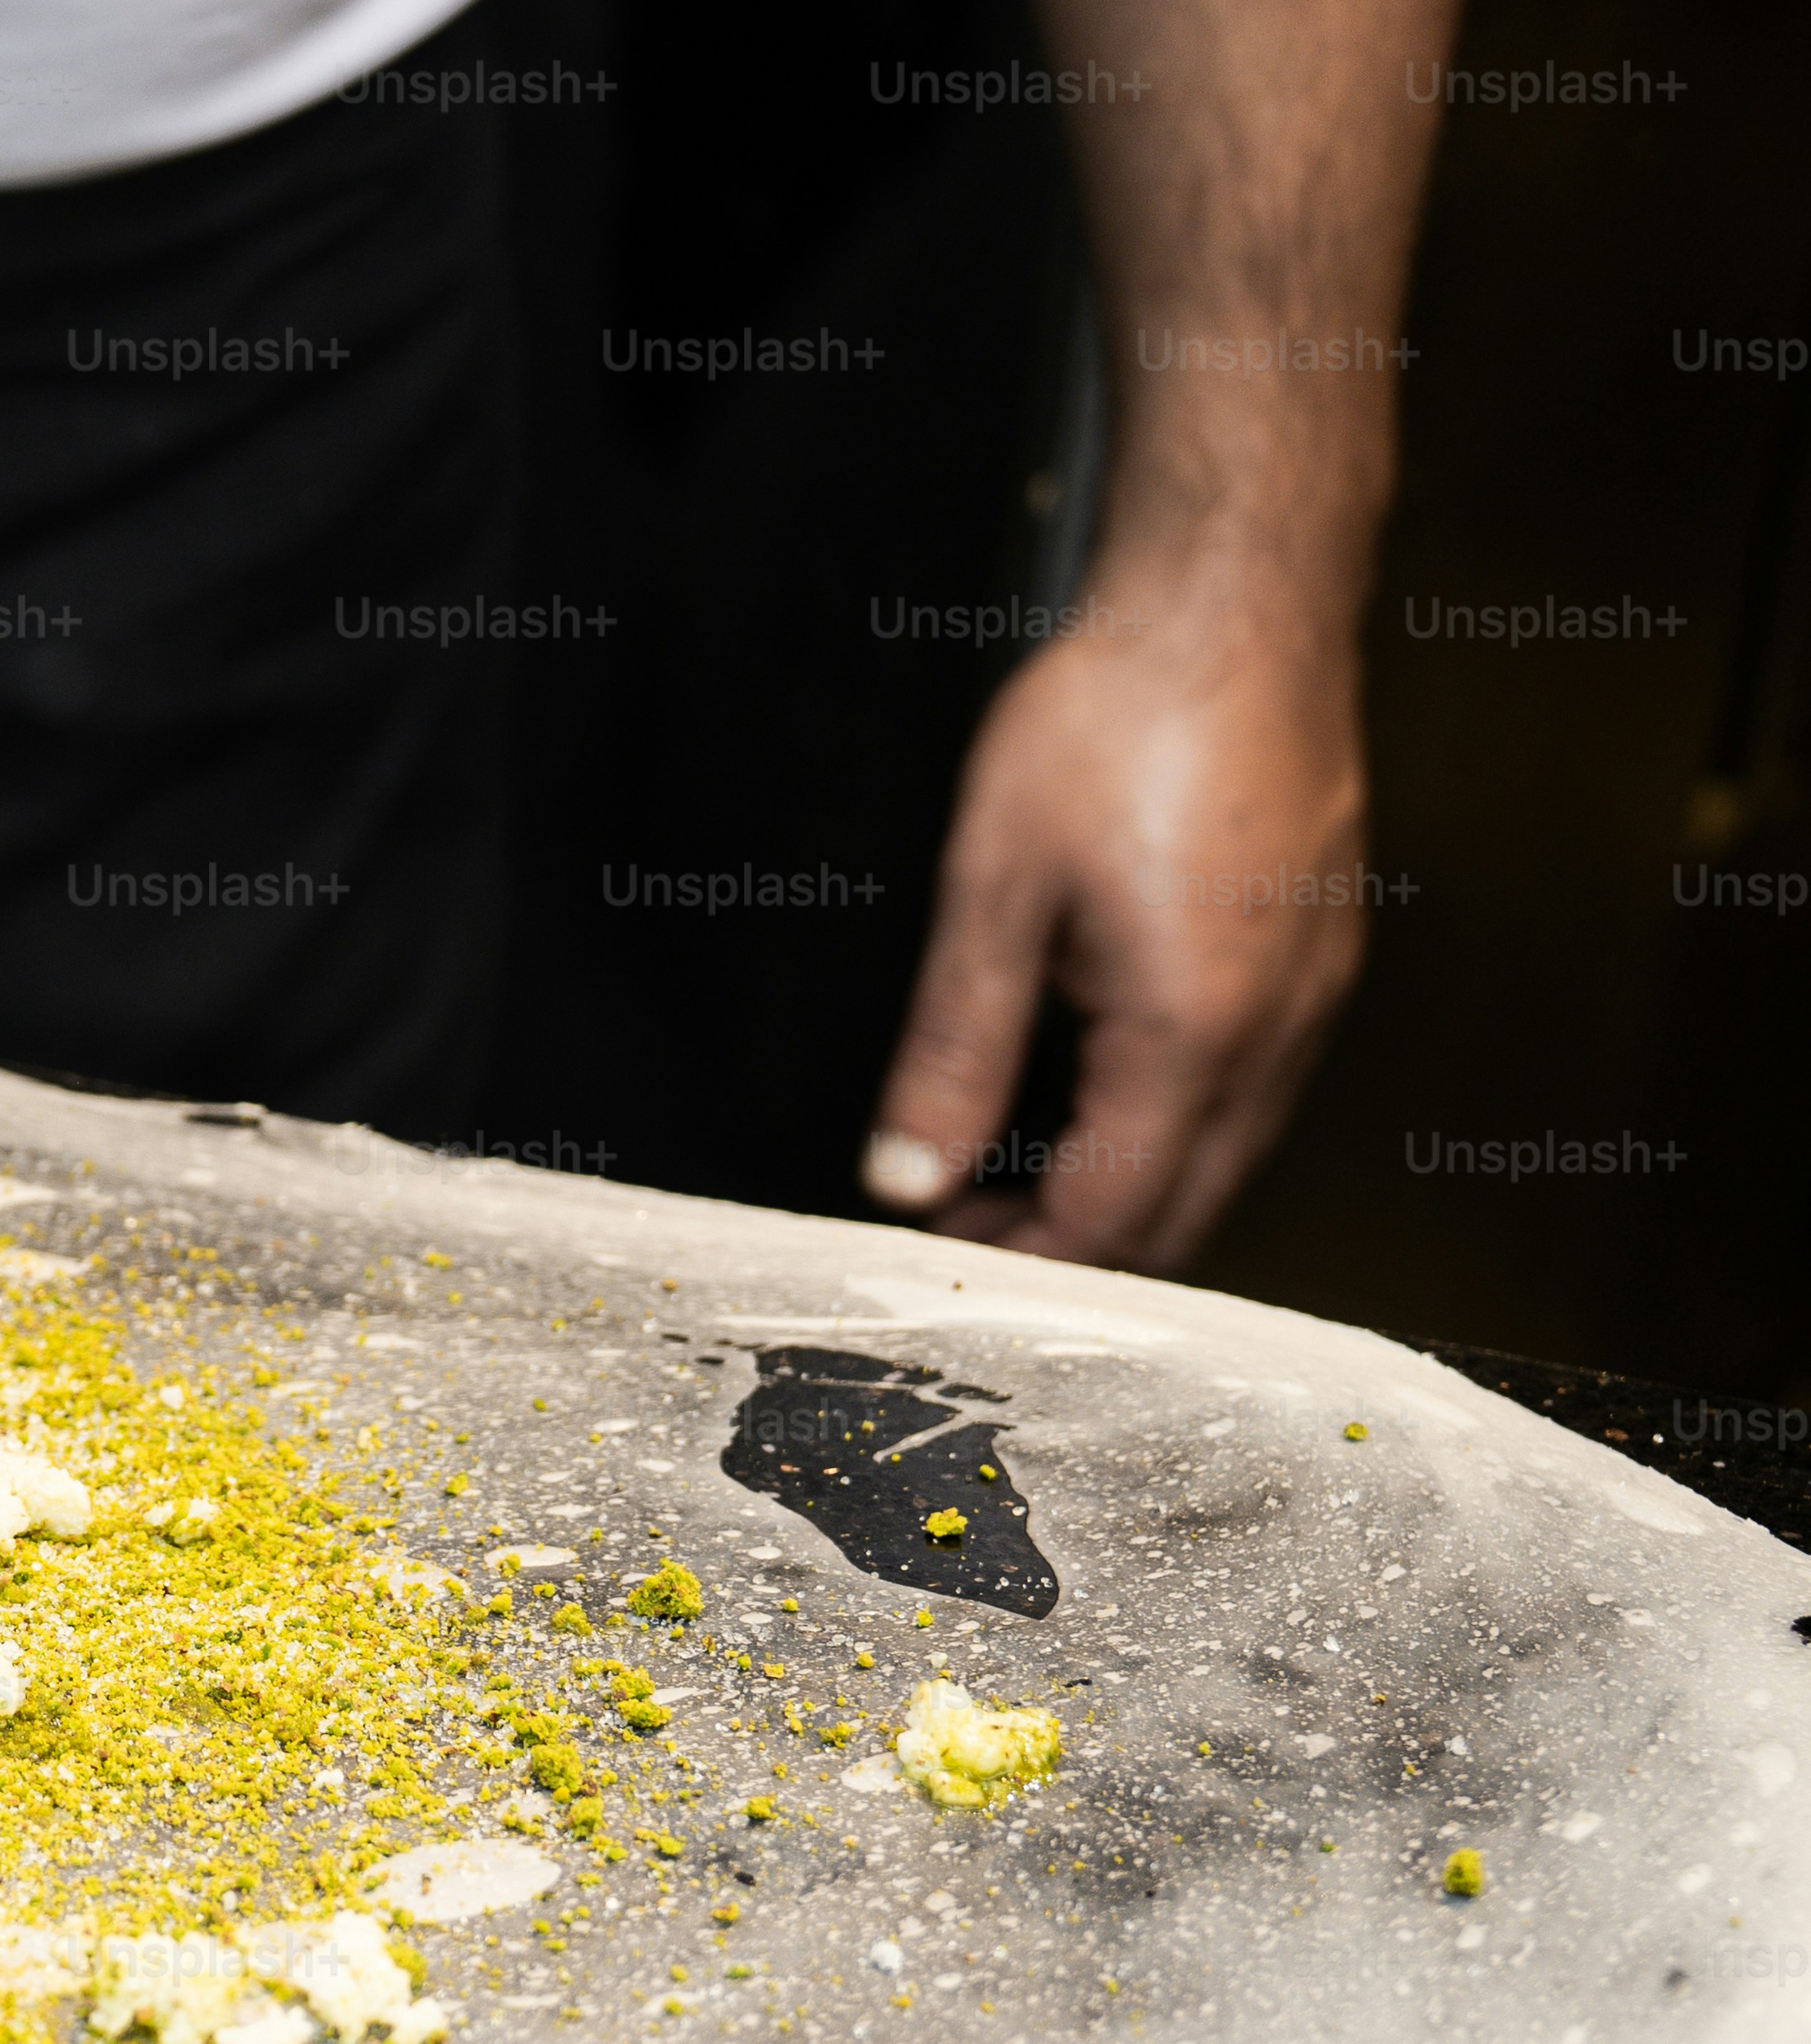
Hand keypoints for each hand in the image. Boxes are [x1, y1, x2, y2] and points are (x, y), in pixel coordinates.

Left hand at [858, 588, 1375, 1270]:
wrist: (1237, 600)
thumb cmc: (1121, 714)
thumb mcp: (992, 889)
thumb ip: (952, 1048)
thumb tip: (907, 1170)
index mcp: (1195, 1028)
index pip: (1112, 1214)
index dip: (1023, 1256)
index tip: (945, 1246)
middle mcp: (1280, 1026)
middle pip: (1186, 1211)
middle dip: (1078, 1245)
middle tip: (970, 1223)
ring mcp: (1318, 990)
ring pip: (1228, 1155)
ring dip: (1129, 1186)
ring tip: (1010, 1166)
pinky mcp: (1322, 950)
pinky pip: (1256, 1085)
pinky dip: (1176, 1122)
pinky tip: (1098, 1088)